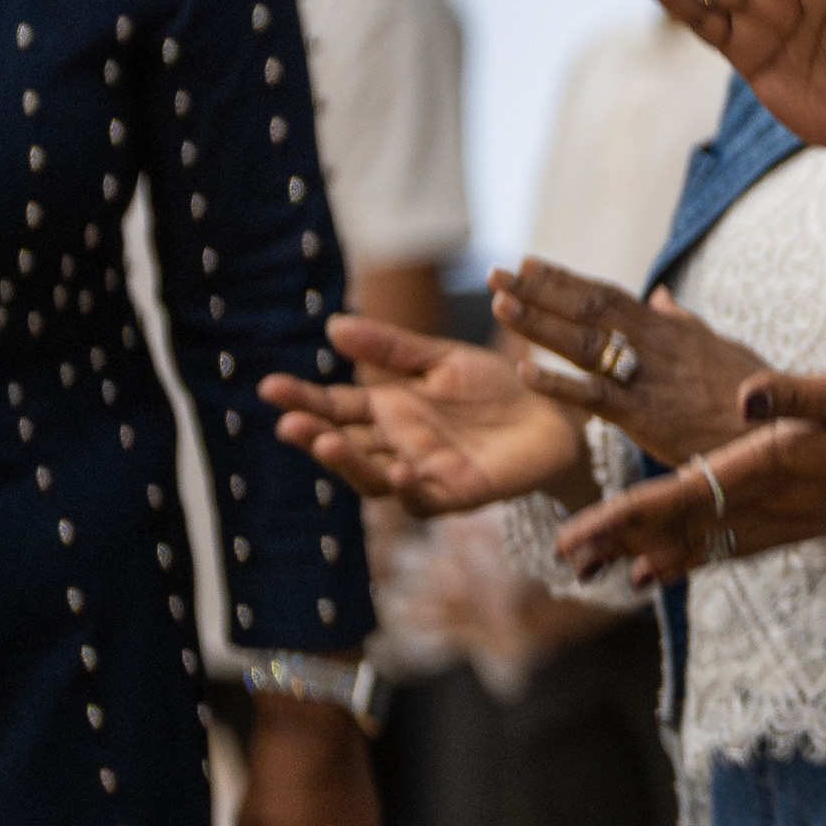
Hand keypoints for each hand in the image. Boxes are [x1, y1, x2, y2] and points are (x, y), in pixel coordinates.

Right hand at [261, 315, 589, 514]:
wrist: (556, 413)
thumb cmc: (496, 389)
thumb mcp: (441, 360)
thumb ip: (391, 348)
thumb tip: (333, 326)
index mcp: (388, 412)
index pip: (335, 408)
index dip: (303, 400)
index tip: (269, 386)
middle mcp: (396, 446)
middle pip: (345, 445)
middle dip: (314, 435)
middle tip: (286, 422)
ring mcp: (423, 473)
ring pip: (373, 478)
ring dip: (348, 464)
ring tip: (325, 443)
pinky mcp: (458, 493)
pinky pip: (424, 499)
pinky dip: (409, 487)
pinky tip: (399, 469)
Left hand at [492, 260, 766, 470]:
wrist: (781, 433)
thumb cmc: (754, 396)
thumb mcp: (721, 348)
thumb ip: (684, 323)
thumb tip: (659, 297)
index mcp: (668, 330)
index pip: (607, 295)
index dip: (564, 280)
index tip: (527, 264)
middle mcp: (655, 346)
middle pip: (589, 309)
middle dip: (539, 291)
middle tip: (496, 274)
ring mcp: (649, 379)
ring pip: (585, 344)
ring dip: (539, 324)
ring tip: (500, 304)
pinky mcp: (647, 416)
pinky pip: (596, 397)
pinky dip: (558, 385)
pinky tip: (525, 373)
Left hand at [554, 365, 825, 587]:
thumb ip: (794, 391)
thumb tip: (745, 393)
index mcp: (771, 463)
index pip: (682, 494)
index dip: (625, 514)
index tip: (579, 531)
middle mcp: (769, 503)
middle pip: (678, 529)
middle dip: (619, 543)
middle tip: (566, 562)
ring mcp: (782, 522)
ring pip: (700, 546)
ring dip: (647, 558)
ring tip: (599, 574)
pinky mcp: (794, 527)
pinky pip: (730, 551)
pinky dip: (691, 562)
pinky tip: (667, 570)